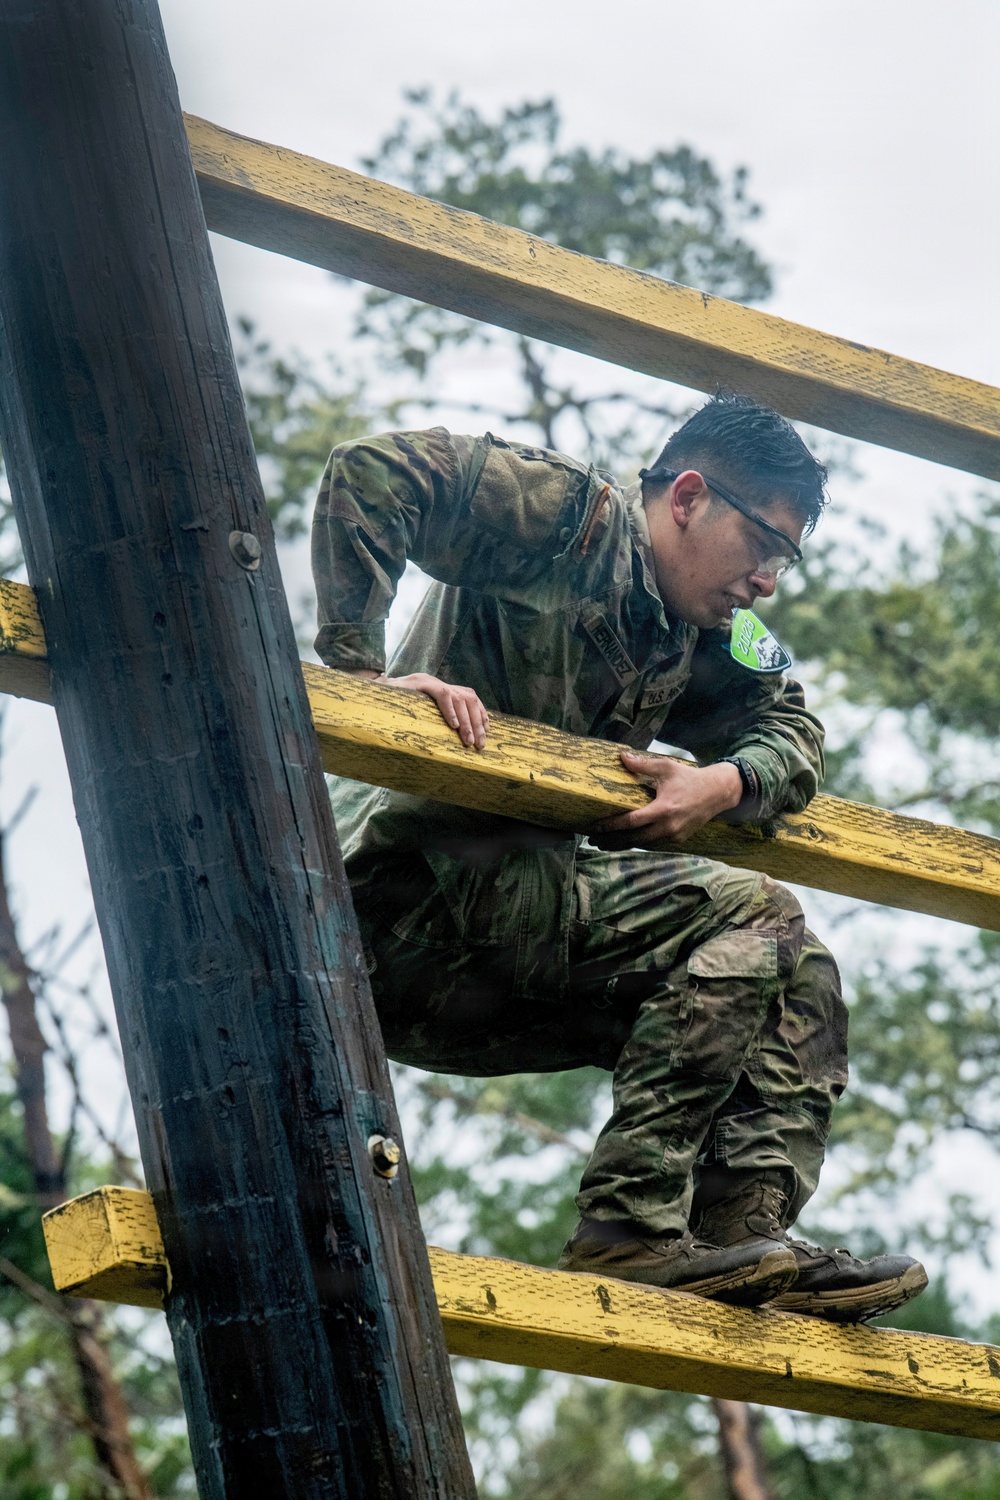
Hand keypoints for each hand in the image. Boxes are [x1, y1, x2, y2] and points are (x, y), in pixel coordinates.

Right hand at [348, 669, 489, 749]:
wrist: (367, 697)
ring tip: (468, 740)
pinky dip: (450, 710)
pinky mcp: (419, 682)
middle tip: (479, 744)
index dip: (480, 712)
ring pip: (459, 697)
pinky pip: (442, 693)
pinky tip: (454, 726)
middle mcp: (435, 682)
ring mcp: (427, 680)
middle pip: (468, 698)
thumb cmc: (391, 711)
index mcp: (438, 688)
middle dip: (477, 722)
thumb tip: (454, 736)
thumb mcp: (417, 716)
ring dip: (468, 721)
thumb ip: (434, 720)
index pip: (468, 695)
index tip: (487, 731)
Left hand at [592, 751, 741, 848]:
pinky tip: (627, 840)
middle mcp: (668, 826)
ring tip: (605, 843)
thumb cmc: (690, 778)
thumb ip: (642, 765)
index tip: (595, 827)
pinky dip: (640, 843)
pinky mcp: (680, 839)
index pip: (631, 822)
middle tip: (593, 840)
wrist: (717, 792)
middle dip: (612, 841)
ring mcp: (675, 835)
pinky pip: (655, 844)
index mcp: (663, 809)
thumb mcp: (666, 767)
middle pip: (634, 840)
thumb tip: (622, 756)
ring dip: (624, 845)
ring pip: (644, 845)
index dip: (611, 826)